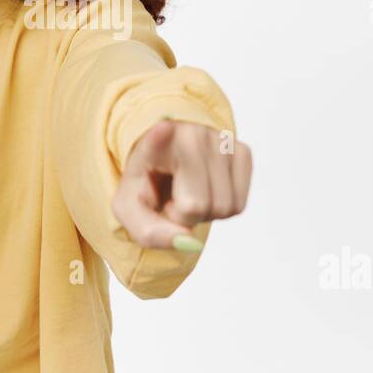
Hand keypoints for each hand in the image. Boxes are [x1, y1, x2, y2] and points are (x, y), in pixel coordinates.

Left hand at [111, 119, 252, 250]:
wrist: (160, 157)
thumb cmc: (145, 181)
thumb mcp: (129, 208)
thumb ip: (149, 231)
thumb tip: (189, 243)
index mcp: (162, 138)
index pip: (181, 173)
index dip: (169, 154)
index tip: (163, 129)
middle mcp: (198, 133)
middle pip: (204, 206)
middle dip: (185, 215)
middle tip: (171, 197)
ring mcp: (224, 140)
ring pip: (227, 208)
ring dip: (204, 212)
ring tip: (186, 191)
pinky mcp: (242, 151)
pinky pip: (239, 205)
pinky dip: (221, 207)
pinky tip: (203, 189)